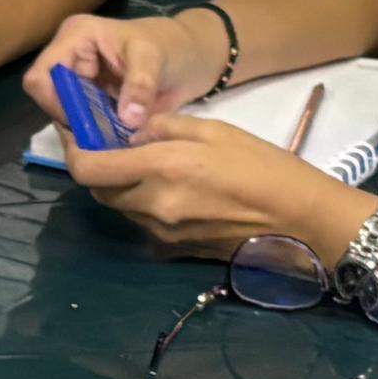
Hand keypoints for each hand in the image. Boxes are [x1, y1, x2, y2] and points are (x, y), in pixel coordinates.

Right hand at [27, 5, 230, 130]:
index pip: (42, 76)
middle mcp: (71, 59)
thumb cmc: (173, 46)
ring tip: (112, 141)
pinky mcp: (95, 100)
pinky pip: (86, 123)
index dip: (54, 102)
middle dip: (73, 120)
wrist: (196, 58)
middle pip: (50, 100)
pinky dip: (98, 134)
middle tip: (102, 139)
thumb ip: (140, 86)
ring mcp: (82, 82)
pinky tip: (117, 140)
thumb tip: (127, 120)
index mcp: (75, 38)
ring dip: (86, 131)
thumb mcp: (155, 59)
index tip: (84, 122)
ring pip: (67, 115)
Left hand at [69, 118, 368, 259]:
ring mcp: (162, 233)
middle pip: (99, 190)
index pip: (89, 168)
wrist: (302, 221)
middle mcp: (153, 204)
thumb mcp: (215, 130)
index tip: (82, 136)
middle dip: (98, 168)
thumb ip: (166, 128)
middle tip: (114, 147)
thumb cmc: (265, 166)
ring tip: (145, 167)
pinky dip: (143, 206)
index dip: (76, 151)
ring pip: (120, 208)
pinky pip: (143, 224)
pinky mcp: (175, 250)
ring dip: (121, 188)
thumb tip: (133, 133)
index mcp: (162, 168)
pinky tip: (169, 192)